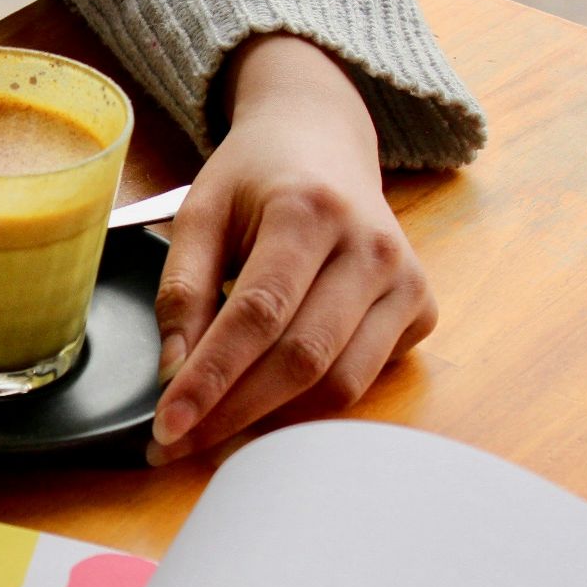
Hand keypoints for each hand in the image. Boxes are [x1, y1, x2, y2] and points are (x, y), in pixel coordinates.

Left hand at [148, 33, 437, 463]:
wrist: (324, 139)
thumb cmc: (255, 179)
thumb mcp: (200, 213)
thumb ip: (182, 289)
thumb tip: (174, 373)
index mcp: (309, 211)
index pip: (258, 314)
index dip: (211, 377)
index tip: (167, 423)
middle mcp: (370, 248)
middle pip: (302, 358)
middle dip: (232, 413)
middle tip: (175, 447)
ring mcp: (406, 281)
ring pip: (339, 383)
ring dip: (269, 423)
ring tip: (210, 437)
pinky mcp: (420, 309)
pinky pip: (362, 379)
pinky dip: (308, 407)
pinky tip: (262, 409)